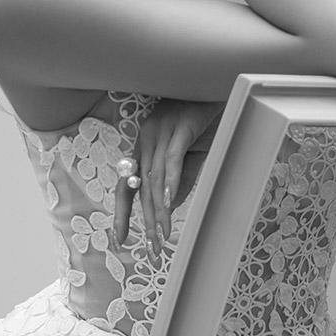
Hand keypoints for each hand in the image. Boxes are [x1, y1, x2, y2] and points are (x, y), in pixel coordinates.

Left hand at [114, 98, 222, 252]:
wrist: (216, 87)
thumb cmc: (206, 121)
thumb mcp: (193, 157)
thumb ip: (180, 180)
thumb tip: (168, 207)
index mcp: (145, 147)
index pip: (128, 186)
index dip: (122, 213)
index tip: (119, 240)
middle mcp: (147, 139)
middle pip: (141, 188)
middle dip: (146, 221)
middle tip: (152, 249)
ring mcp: (161, 131)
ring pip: (155, 178)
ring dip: (158, 209)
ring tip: (162, 235)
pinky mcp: (180, 126)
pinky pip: (172, 159)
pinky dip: (171, 181)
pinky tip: (170, 203)